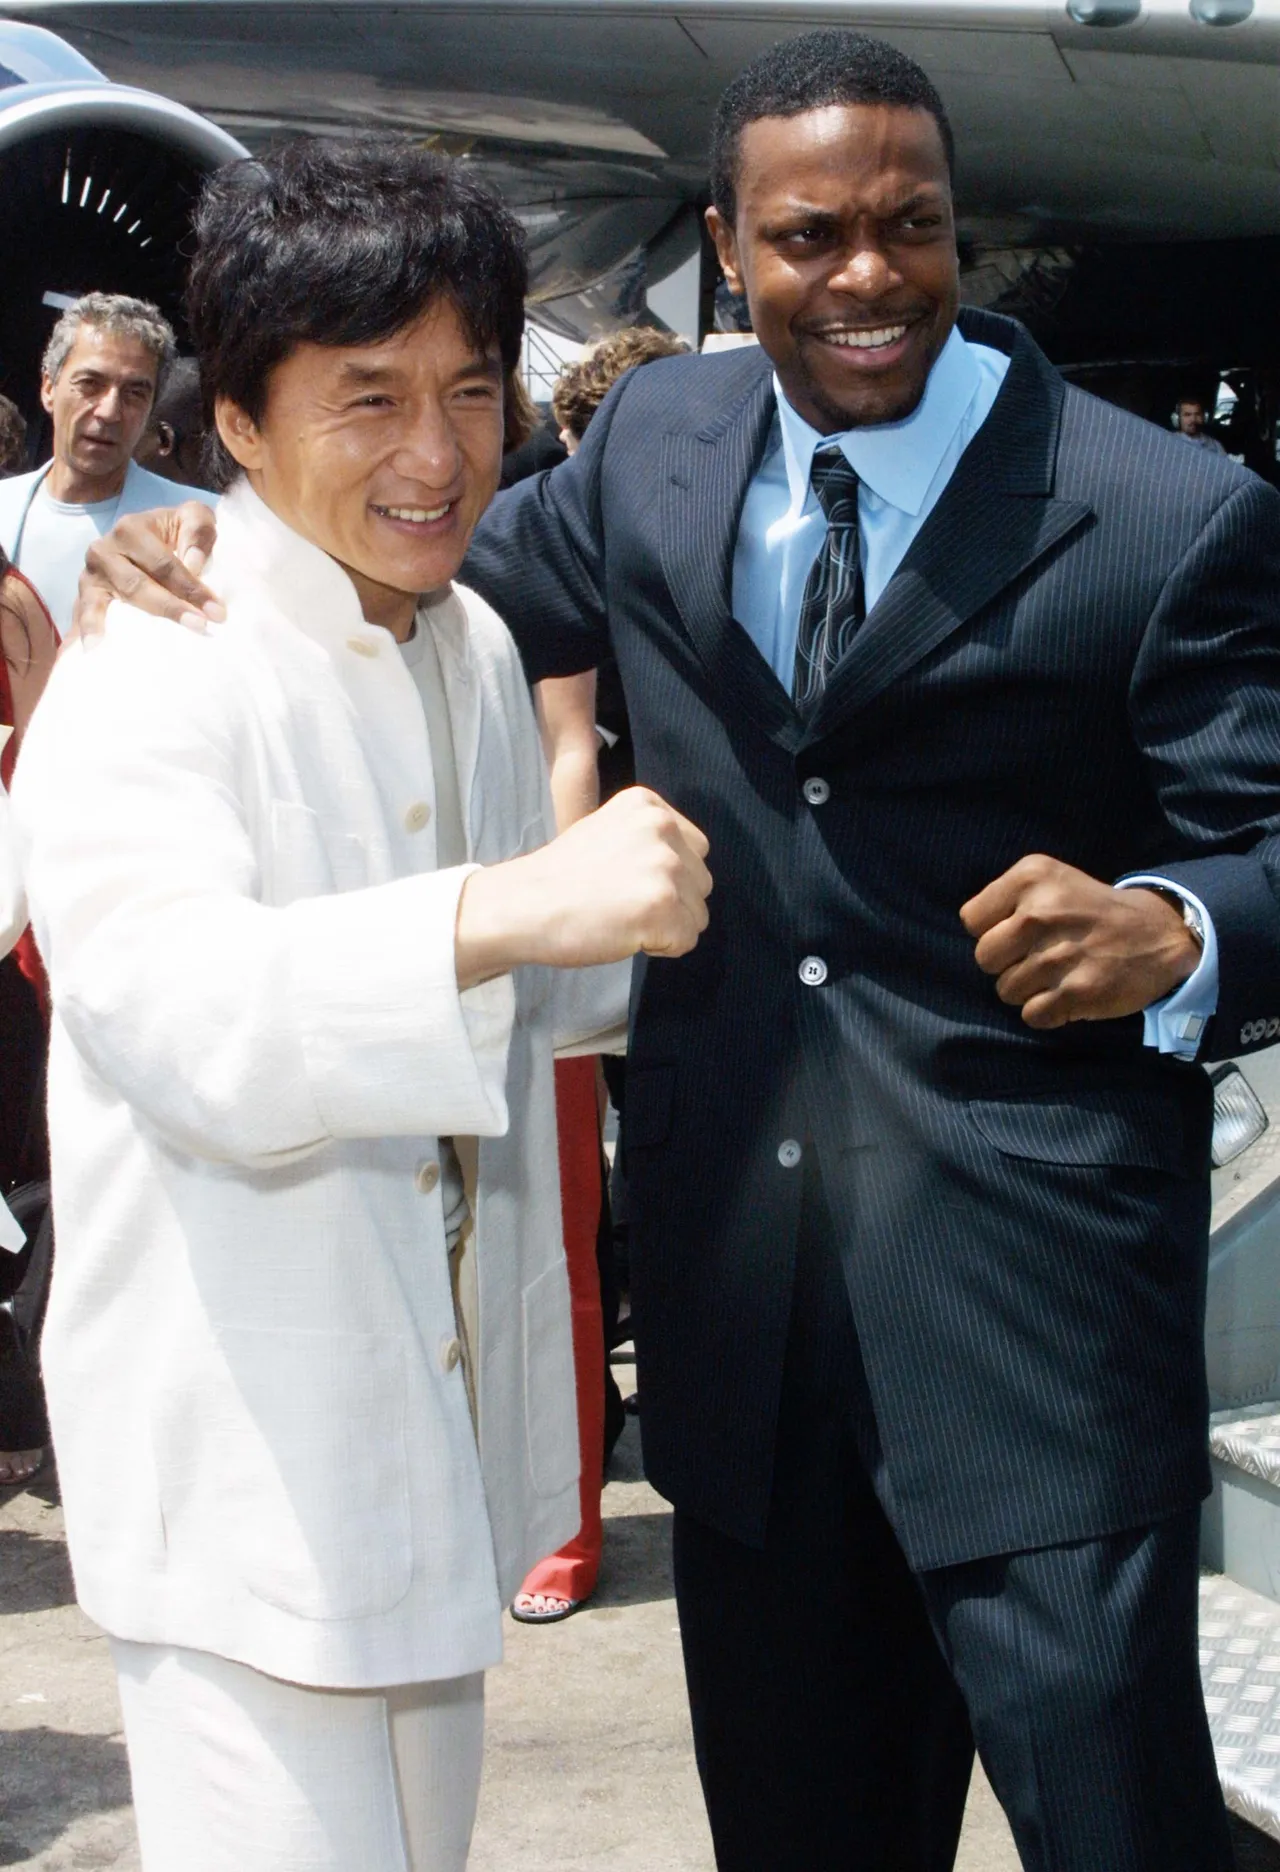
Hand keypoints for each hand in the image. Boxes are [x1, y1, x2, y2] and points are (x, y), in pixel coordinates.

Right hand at [71, 502, 223, 640]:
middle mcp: (104, 549)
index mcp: (131, 529)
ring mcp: (91, 574)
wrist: (145, 537)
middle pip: (138, 585)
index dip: (191, 588)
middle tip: (200, 627)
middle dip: (171, 608)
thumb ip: (199, 532)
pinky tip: (93, 647)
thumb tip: (194, 564)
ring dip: (132, 625)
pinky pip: (84, 612)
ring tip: (146, 646)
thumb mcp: (193, 518)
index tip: (217, 612)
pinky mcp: (85, 594)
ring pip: (111, 600)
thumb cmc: (174, 532)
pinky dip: (87, 628)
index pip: (164, 564)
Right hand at [456, 787, 710, 986]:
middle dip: (672, 901)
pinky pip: (687, 941)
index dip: (666, 876)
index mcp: (648, 805)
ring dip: (667, 926)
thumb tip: (685, 870)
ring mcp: (665, 867)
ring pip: (698, 914)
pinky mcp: (663, 906)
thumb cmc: (559, 878)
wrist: (523, 905)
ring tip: (621, 918)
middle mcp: (662, 829)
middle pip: (701, 882)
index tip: (625, 881)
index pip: (694, 849)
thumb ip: (648, 841)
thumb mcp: (607, 832)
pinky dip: (661, 948)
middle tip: (621, 904)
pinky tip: (624, 934)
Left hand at [960, 854, 1199, 1029]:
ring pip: (1006, 990)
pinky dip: (1047, 1012)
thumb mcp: (1048, 879)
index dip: (992, 931)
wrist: (1156, 934)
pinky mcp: (1077, 991)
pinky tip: (1068, 993)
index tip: (1021, 931)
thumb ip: (1005, 900)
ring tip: (1059, 973)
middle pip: (984, 959)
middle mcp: (1042, 912)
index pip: (971, 920)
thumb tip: (974, 936)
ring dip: (1029, 989)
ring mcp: (1059, 954)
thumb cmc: (1088, 910)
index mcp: (1031, 878)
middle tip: (1039, 957)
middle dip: (1007, 963)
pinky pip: (1031, 1015)